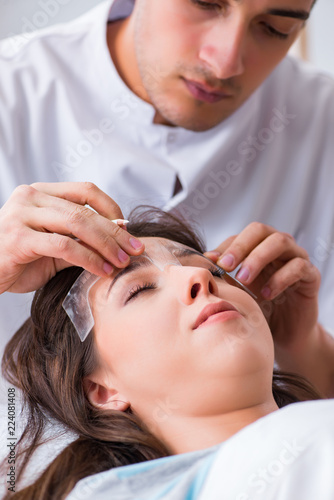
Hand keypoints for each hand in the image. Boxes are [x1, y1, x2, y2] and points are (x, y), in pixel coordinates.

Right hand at [0, 182, 143, 293]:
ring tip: (122, 262)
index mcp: (40, 193)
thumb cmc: (17, 260)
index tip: (128, 230)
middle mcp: (30, 197)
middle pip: (85, 210)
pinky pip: (64, 245)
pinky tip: (102, 269)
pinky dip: (88, 258)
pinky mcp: (19, 238)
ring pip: (77, 224)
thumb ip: (79, 240)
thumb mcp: (53, 246)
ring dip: (106, 244)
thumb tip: (119, 240)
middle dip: (116, 232)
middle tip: (136, 249)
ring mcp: (22, 215)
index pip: (85, 190)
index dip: (111, 208)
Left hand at [204, 222, 319, 350]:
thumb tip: (198, 265)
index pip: (241, 235)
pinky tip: (266, 294)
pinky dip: (280, 278)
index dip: (226, 246)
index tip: (210, 262)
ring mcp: (297, 258)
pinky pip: (298, 266)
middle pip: (261, 230)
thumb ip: (223, 277)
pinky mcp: (311, 275)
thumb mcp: (238, 292)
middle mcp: (278, 248)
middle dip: (241, 246)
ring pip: (280, 242)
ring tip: (244, 279)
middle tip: (226, 266)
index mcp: (259, 247)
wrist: (284, 334)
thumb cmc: (260, 309)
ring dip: (258, 258)